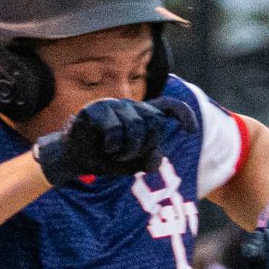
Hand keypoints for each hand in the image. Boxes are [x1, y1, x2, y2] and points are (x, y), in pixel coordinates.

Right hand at [32, 96, 192, 186]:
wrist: (77, 160)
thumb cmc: (107, 158)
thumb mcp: (133, 163)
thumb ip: (149, 159)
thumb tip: (157, 157)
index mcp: (142, 115)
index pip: (168, 106)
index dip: (183, 115)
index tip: (191, 131)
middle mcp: (129, 106)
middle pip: (155, 122)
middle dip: (146, 146)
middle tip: (129, 156)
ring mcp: (112, 105)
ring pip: (136, 126)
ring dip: (128, 149)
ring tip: (115, 154)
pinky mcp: (95, 109)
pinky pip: (114, 128)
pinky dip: (113, 144)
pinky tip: (105, 147)